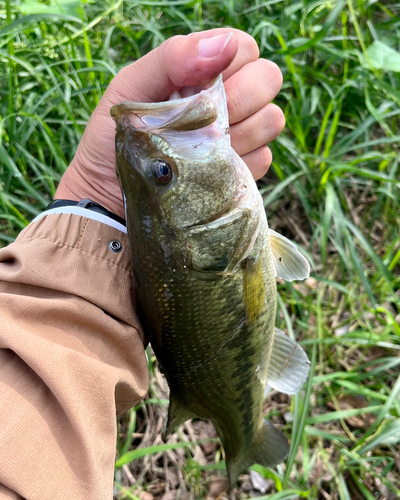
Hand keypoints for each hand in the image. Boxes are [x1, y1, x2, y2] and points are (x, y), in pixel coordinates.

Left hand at [55, 29, 283, 218]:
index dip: (232, 62)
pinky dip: (238, 165)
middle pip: (268, 79)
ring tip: (200, 149)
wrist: (110, 198)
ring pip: (271, 119)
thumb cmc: (115, 138)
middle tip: (202, 119)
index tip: (200, 85)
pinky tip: (208, 172)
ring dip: (239, 133)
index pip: (244, 49)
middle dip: (239, 97)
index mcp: (201, 74)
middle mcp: (227, 101)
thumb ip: (173, 58)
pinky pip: (264, 159)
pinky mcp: (243, 173)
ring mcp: (239, 138)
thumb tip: (225, 44)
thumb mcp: (131, 89)